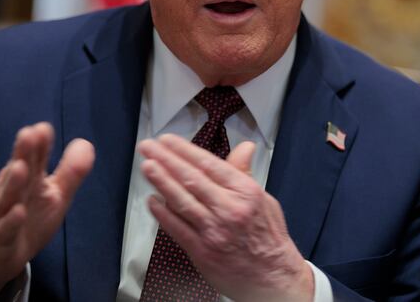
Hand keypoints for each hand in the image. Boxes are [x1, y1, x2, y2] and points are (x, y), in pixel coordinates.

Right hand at [0, 122, 93, 300]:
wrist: (2, 254)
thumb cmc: (31, 217)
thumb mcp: (56, 194)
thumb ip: (71, 171)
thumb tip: (86, 143)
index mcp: (29, 179)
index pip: (34, 158)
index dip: (38, 144)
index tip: (43, 128)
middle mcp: (14, 192)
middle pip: (18, 170)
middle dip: (23, 153)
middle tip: (28, 133)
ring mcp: (4, 214)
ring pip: (8, 197)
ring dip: (14, 182)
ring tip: (21, 166)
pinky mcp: (0, 238)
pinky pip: (5, 229)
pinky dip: (11, 221)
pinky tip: (19, 212)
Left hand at [138, 134, 313, 301]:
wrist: (273, 278)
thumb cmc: (268, 238)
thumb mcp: (263, 199)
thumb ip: (245, 174)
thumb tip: (244, 147)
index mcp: (245, 192)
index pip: (209, 164)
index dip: (184, 150)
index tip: (167, 140)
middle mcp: (229, 209)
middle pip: (191, 178)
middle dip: (166, 160)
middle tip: (148, 147)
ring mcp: (214, 231)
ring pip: (181, 201)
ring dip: (160, 181)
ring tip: (147, 166)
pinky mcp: (202, 251)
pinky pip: (177, 228)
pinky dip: (163, 213)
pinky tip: (152, 201)